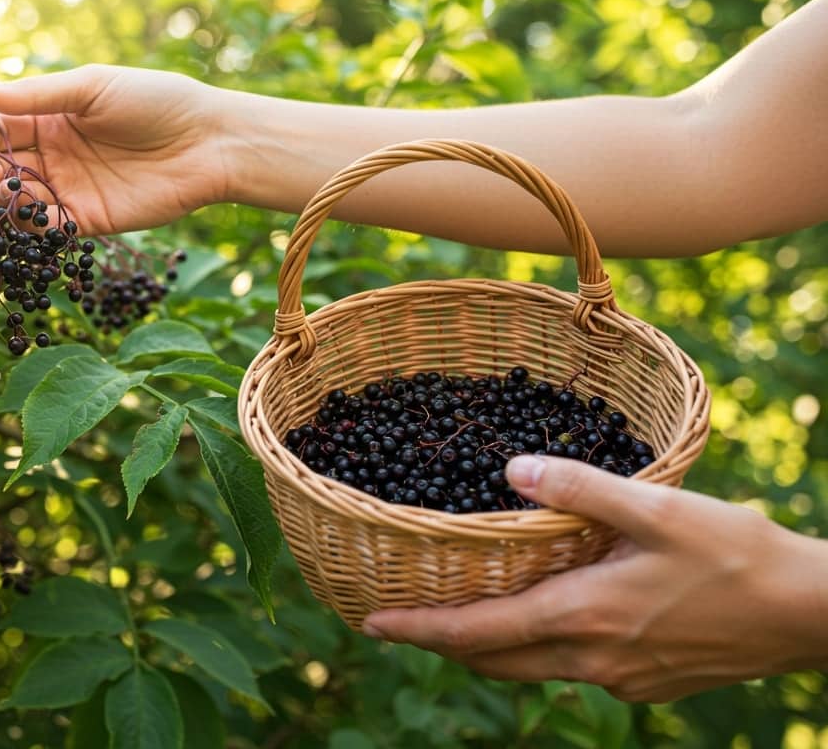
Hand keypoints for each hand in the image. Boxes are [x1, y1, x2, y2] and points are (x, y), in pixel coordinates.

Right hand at [0, 65, 226, 234]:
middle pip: (1, 168)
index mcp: (49, 119)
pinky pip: (48, 229)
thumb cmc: (153, 101)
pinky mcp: (86, 221)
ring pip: (18, 201)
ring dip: (2, 199)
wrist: (206, 142)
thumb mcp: (91, 87)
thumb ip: (36, 94)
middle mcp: (52, 155)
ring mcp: (68, 190)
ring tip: (2, 190)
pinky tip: (26, 219)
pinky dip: (31, 228)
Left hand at [361, 455, 827, 702]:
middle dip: (442, 643)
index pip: (477, 634)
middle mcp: (591, 659)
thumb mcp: (657, 508)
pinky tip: (542, 618)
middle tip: (399, 619)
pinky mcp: (647, 683)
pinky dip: (537, 648)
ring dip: (488, 647)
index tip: (370, 623)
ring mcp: (621, 679)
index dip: (418, 630)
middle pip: (494, 659)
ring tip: (457, 618)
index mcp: (582, 616)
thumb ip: (578, 488)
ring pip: (531, 668)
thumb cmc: (737, 553)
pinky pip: (571, 669)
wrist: (811, 614)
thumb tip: (508, 471)